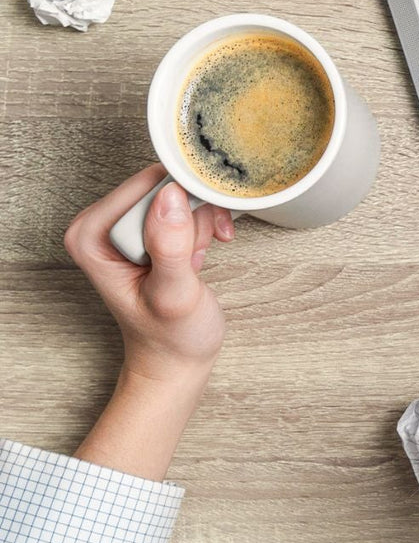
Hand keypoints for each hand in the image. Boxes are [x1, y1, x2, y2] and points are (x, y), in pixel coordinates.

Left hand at [63, 164, 234, 386]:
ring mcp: (125, 225)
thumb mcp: (173, 296)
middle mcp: (102, 224)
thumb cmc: (170, 336)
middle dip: (191, 217)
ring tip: (194, 260)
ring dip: (200, 223)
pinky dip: (203, 224)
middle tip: (192, 255)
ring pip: (177, 193)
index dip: (180, 204)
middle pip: (162, 185)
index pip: (143, 186)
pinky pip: (183, 203)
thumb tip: (171, 198)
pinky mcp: (146, 228)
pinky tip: (200, 252)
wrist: (176, 357)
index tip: (195, 236)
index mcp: (91, 235)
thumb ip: (170, 248)